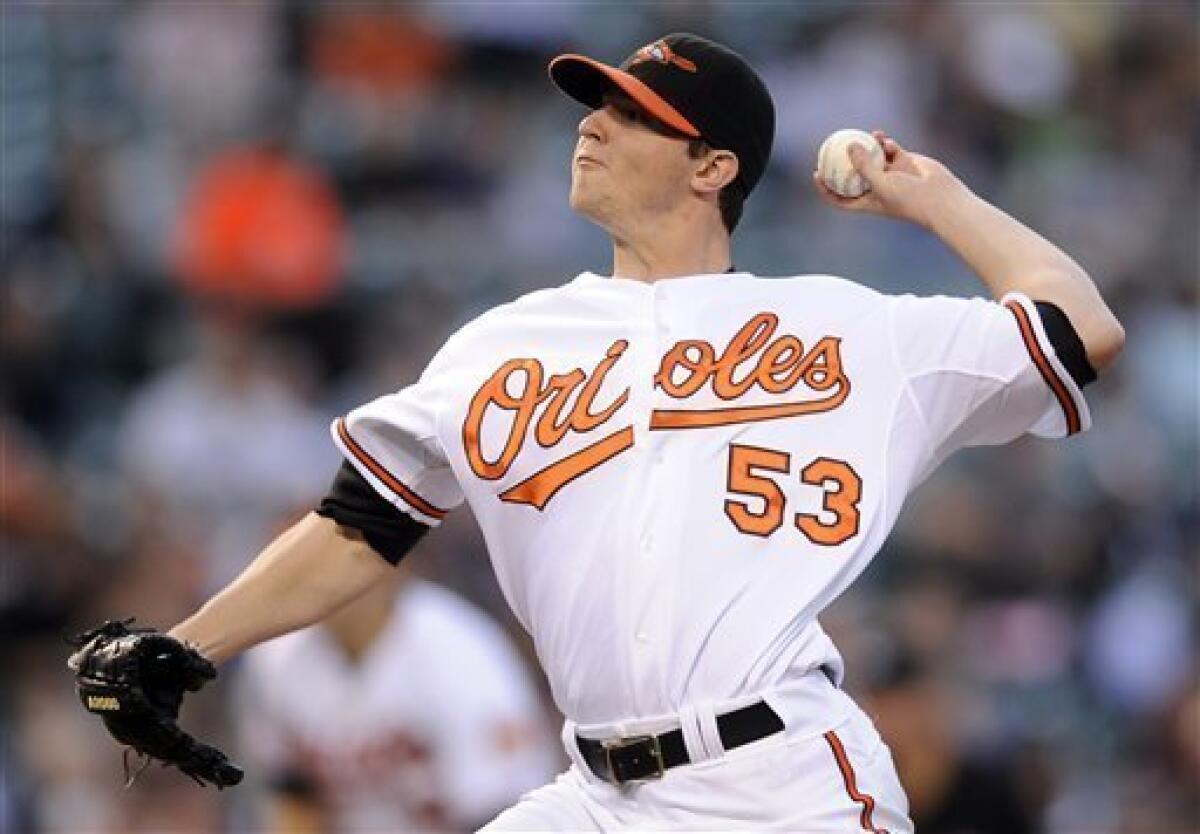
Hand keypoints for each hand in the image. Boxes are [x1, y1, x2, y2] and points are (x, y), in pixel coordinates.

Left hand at [811, 130, 966, 229]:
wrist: (939, 197)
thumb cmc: (908, 198)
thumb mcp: (881, 184)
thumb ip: (863, 166)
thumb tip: (849, 145)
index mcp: (867, 201)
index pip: (841, 198)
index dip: (826, 189)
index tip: (817, 174)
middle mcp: (877, 188)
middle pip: (852, 176)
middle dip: (841, 163)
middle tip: (830, 148)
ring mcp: (890, 175)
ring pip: (871, 158)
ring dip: (865, 148)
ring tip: (858, 137)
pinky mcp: (903, 162)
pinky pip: (889, 149)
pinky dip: (884, 142)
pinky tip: (881, 136)